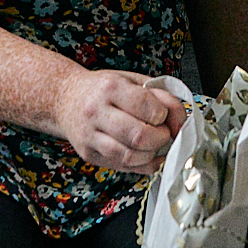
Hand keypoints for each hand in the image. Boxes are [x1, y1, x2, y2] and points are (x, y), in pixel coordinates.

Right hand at [56, 69, 184, 174]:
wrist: (65, 99)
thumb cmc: (104, 88)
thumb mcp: (132, 80)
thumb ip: (161, 96)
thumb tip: (182, 122)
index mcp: (110, 88)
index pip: (146, 106)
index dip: (163, 114)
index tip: (164, 114)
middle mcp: (96, 112)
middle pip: (139, 136)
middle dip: (161, 137)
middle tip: (164, 132)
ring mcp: (90, 136)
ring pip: (131, 156)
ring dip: (152, 153)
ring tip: (155, 143)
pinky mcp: (89, 155)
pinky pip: (123, 167)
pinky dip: (143, 165)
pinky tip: (149, 155)